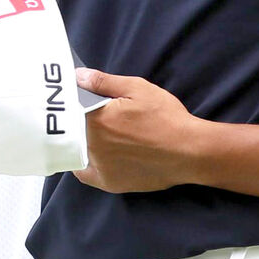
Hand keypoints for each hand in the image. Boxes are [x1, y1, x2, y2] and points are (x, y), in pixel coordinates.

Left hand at [73, 69, 200, 193]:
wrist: (189, 151)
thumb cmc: (166, 117)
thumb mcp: (138, 89)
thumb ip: (104, 82)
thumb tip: (78, 75)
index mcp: (95, 119)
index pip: (70, 110)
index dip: (71, 104)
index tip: (76, 101)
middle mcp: (92, 145)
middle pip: (73, 131)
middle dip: (78, 123)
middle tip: (91, 117)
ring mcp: (99, 166)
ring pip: (78, 151)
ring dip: (81, 142)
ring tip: (96, 134)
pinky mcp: (108, 182)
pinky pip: (85, 173)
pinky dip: (85, 164)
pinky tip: (94, 155)